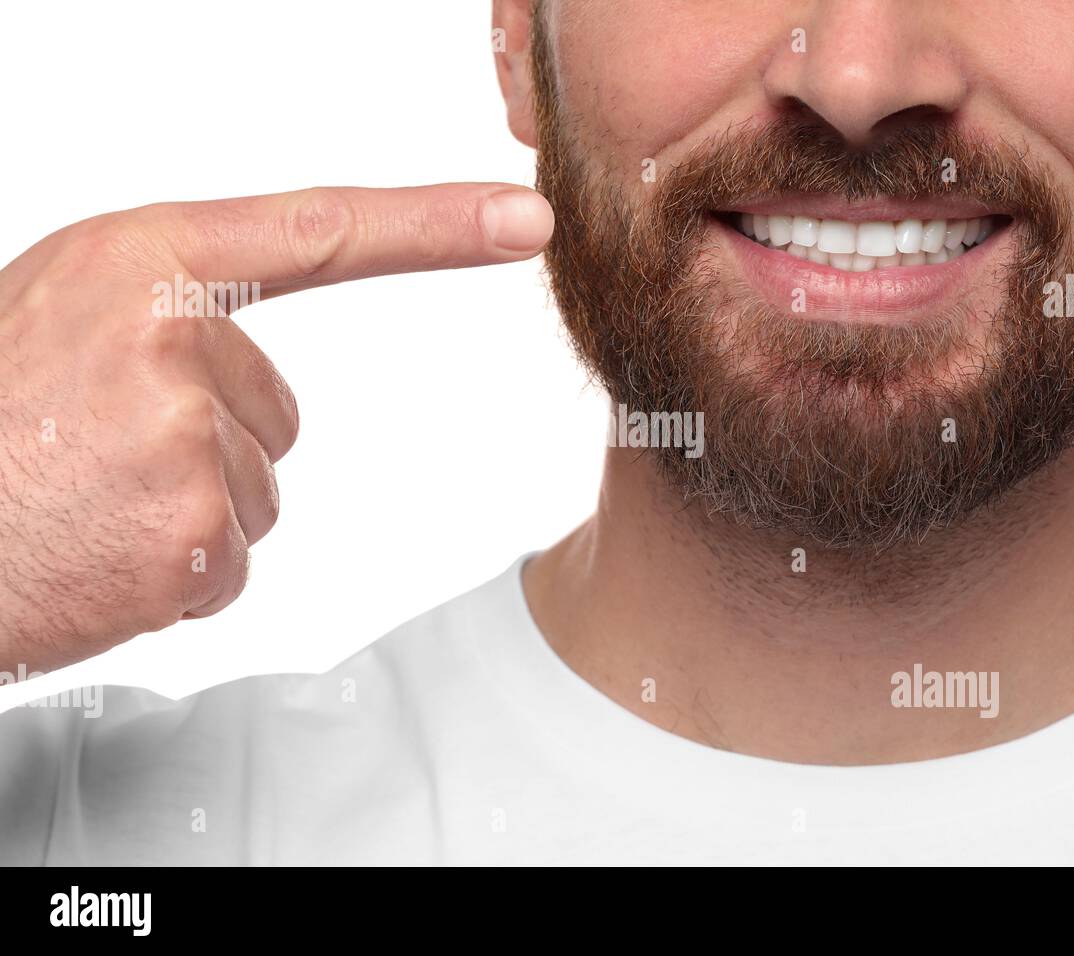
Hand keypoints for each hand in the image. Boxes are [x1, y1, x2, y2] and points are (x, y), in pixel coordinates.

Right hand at [0, 183, 552, 670]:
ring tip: (82, 503)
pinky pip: (230, 560)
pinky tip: (95, 555)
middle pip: (274, 411)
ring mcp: (182, 433)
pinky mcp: (190, 532)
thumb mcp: (57, 321)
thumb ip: (164, 319)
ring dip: (180, 513)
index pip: (320, 232)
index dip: (434, 224)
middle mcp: (170, 334)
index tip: (521, 216)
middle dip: (200, 448)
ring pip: (253, 491)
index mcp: (138, 263)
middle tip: (90, 458)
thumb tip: (247, 383)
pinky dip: (172, 574)